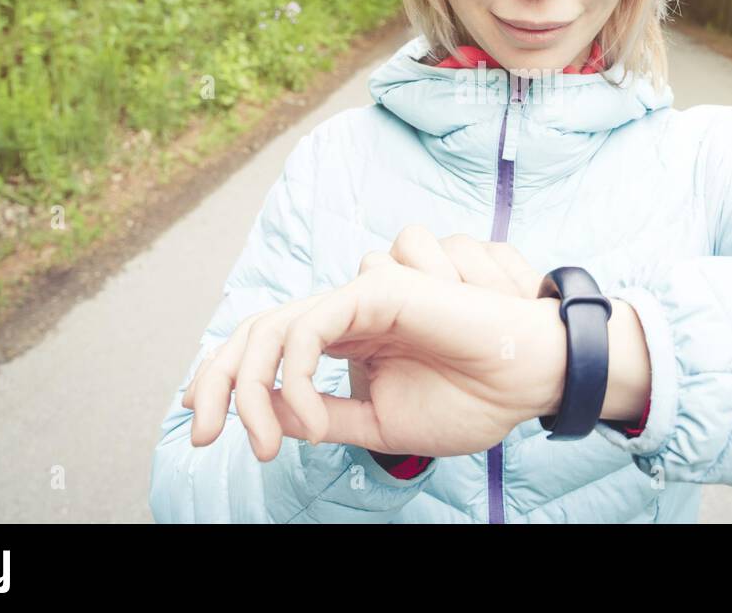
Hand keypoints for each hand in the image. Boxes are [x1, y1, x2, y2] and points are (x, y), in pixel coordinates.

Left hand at [182, 243, 564, 461]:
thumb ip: (332, 418)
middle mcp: (346, 314)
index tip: (206, 430)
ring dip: (253, 388)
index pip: (267, 346)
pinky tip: (308, 416)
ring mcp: (360, 297)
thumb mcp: (383, 424)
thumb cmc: (472, 397)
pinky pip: (310, 326)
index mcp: (346, 341)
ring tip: (264, 441)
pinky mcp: (377, 289)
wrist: (526, 382)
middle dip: (217, 381)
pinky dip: (294, 374)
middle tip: (205, 437)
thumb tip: (280, 421)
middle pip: (255, 330)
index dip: (226, 380)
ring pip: (273, 326)